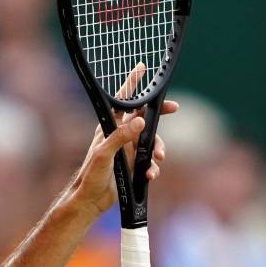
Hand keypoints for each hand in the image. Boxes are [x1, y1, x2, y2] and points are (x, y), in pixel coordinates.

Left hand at [70, 63, 177, 217]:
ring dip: (158, 148)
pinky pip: (150, 160)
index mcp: (110, 127)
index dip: (132, 84)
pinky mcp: (134, 164)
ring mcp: (128, 149)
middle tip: (174, 108)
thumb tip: (140, 121)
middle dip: (160, 113)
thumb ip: (120, 138)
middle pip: (145, 117)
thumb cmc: (90, 175)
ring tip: (158, 159)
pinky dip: (153, 167)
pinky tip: (150, 175)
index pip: (122, 101)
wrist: (91, 199)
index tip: (141, 67)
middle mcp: (120, 134)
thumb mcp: (103, 154)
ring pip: (152, 140)